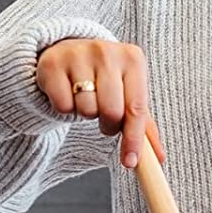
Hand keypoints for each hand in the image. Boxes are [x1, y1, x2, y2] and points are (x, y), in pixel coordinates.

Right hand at [35, 39, 165, 169]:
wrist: (69, 50)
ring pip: (86, 109)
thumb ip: (143, 124)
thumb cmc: (105, 76)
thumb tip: (159, 157)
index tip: (130, 162)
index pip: (136, 107)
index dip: (134, 139)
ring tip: (85, 99)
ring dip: (85, 114)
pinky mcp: (52, 63)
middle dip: (108, 125)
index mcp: (133, 58)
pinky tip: (68, 93)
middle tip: (104, 119)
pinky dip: (65, 108)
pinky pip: (63, 106)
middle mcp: (107, 52)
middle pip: (111, 111)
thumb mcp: (128, 91)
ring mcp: (78, 54)